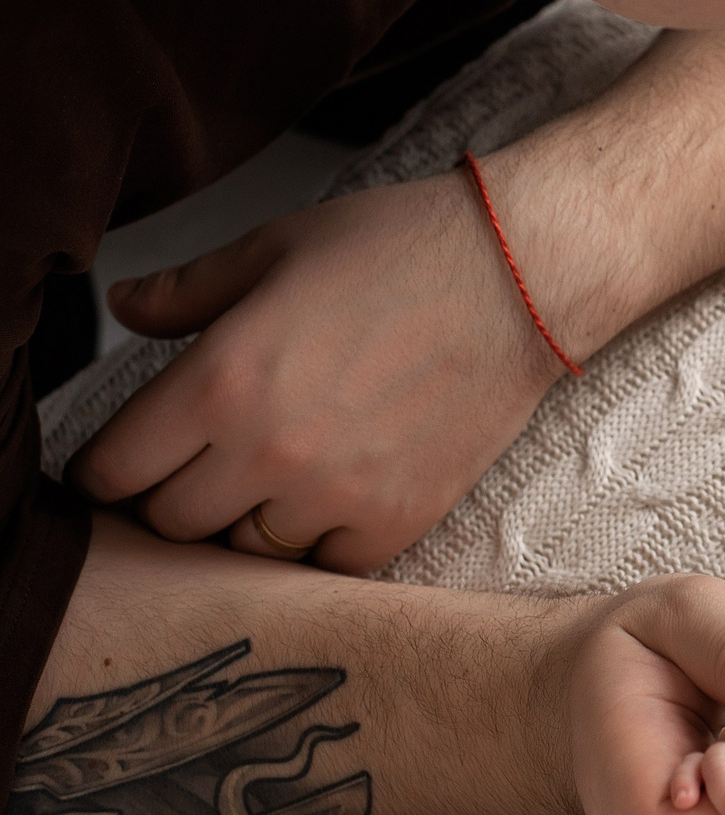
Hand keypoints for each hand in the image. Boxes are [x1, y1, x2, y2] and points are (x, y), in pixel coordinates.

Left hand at [68, 160, 587, 572]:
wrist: (523, 275)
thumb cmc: (402, 248)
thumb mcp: (276, 248)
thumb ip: (188, 290)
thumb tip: (125, 306)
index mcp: (220, 379)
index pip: (114, 470)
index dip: (112, 465)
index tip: (131, 458)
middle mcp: (268, 450)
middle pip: (171, 523)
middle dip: (177, 492)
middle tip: (207, 461)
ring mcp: (336, 494)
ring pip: (246, 551)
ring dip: (252, 518)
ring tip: (280, 474)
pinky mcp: (398, 518)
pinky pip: (327, 566)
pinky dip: (325, 539)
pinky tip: (338, 493)